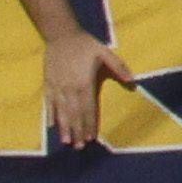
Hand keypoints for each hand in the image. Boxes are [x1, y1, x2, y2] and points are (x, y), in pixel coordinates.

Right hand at [43, 30, 133, 150]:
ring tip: (66, 142)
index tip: (92, 137)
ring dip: (64, 128)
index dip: (90, 123)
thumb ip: (119, 67)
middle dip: (77, 131)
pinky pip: (49, 104)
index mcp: (84, 82)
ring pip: (61, 112)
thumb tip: (133, 82)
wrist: (61, 36)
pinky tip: (51, 127)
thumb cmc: (85, 44)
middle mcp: (69, 89)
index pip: (88, 108)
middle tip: (79, 147)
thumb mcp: (106, 52)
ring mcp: (57, 88)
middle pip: (74, 114)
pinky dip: (50, 116)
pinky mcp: (48, 86)